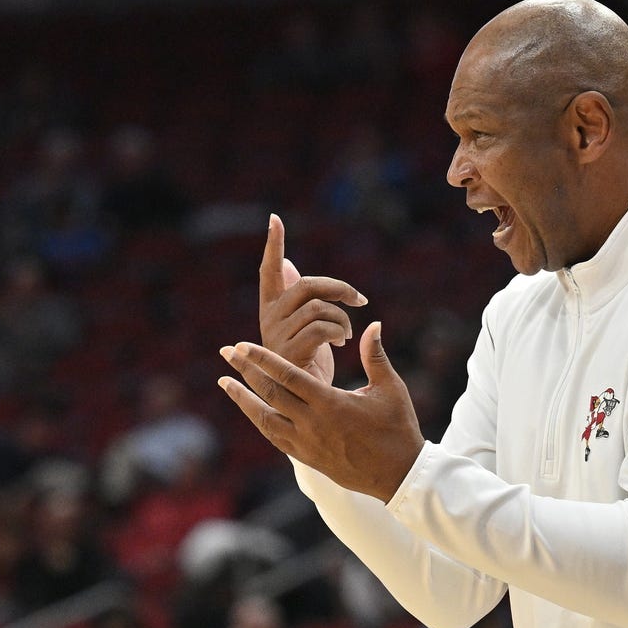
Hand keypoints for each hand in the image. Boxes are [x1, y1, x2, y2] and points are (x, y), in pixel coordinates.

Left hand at [218, 321, 424, 502]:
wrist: (398, 474)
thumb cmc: (397, 427)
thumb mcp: (390, 389)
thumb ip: (375, 356)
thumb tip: (373, 324)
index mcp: (330, 403)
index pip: (288, 376)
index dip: (263, 359)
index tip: (243, 345)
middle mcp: (312, 423)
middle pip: (269, 393)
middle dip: (245, 371)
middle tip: (226, 352)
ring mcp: (306, 443)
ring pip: (264, 418)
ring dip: (243, 398)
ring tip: (226, 382)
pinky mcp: (306, 457)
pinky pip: (274, 436)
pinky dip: (259, 420)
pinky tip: (250, 408)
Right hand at [259, 214, 367, 385]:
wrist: (313, 408)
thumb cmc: (311, 365)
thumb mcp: (305, 328)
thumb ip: (298, 299)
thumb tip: (288, 265)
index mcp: (272, 311)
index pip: (270, 271)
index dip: (274, 245)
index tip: (276, 219)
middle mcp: (269, 320)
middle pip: (306, 285)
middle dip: (338, 288)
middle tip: (358, 300)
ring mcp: (276, 338)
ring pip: (318, 307)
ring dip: (342, 318)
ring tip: (347, 334)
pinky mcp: (289, 354)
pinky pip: (321, 327)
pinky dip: (339, 330)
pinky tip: (342, 343)